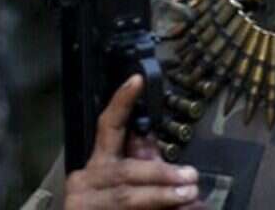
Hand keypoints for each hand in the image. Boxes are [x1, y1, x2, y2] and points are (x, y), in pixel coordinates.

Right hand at [65, 75, 200, 209]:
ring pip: (126, 196)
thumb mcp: (124, 184)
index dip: (121, 102)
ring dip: (162, 195)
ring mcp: (83, 202)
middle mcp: (84, 180)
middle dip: (160, 173)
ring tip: (188, 194)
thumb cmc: (108, 207)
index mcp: (95, 166)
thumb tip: (159, 148)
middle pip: (124, 171)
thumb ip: (141, 167)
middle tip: (191, 178)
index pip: (107, 127)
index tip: (137, 79)